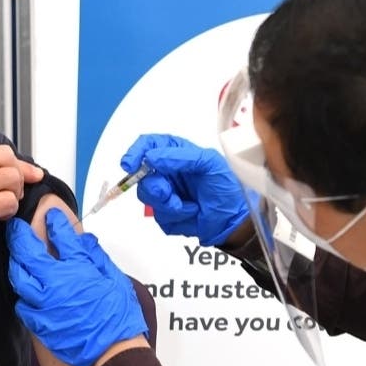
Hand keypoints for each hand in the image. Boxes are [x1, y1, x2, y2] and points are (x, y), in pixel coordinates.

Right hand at [0, 130, 43, 271]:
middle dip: (19, 174)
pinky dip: (10, 210)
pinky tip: (0, 217)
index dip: (15, 163)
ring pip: (11, 178)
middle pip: (7, 158)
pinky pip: (8, 202)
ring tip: (5, 205)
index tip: (27, 173)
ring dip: (15, 193)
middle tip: (14, 191)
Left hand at [7, 209, 147, 365]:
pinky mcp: (40, 323)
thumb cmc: (118, 317)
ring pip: (18, 278)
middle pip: (28, 253)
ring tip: (17, 257)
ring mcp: (44, 304)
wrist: (112, 351)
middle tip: (17, 228)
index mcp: (77, 269)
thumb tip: (85, 241)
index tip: (51, 215)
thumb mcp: (114, 279)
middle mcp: (55, 283)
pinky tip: (26, 292)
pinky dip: (23, 295)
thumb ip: (97, 257)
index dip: (54, 222)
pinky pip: (23, 305)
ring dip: (16, 264)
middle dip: (20, 236)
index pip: (61, 237)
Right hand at [121, 134, 248, 246]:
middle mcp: (168, 171)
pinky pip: (159, 216)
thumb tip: (151, 157)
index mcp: (176, 153)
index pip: (148, 145)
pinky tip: (192, 213)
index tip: (130, 165)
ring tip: (190, 206)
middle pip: (142, 175)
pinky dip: (176, 217)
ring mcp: (166, 193)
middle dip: (154, 187)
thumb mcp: (208, 164)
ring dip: (169, 204)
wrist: (235, 219)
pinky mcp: (167, 214)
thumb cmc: (227, 187)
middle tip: (167, 193)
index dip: (136, 152)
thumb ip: (180, 157)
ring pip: (148, 197)